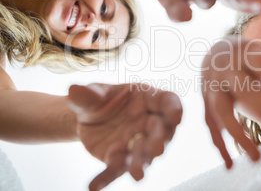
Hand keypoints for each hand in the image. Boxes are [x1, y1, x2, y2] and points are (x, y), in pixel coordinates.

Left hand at [67, 83, 181, 190]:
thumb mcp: (93, 93)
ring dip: (141, 163)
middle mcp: (148, 122)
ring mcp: (137, 142)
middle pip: (161, 131)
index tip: (176, 116)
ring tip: (137, 174)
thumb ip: (87, 94)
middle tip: (157, 149)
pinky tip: (94, 186)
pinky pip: (115, 169)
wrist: (85, 117)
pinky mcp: (120, 158)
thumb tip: (74, 90)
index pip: (168, 102)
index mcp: (148, 99)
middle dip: (160, 140)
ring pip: (143, 154)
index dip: (174, 109)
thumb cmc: (100, 98)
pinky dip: (106, 178)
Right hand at [201, 37, 260, 167]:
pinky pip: (211, 125)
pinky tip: (230, 163)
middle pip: (244, 91)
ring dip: (239, 135)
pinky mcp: (205, 102)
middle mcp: (225, 69)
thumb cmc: (249, 57)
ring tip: (256, 157)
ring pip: (223, 112)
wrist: (214, 53)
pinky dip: (220, 145)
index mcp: (244, 53)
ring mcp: (212, 87)